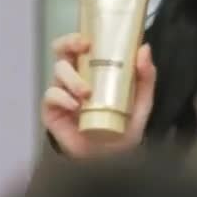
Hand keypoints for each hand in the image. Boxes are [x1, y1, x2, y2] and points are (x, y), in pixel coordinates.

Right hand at [40, 33, 156, 158]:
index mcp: (93, 71)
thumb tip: (144, 48)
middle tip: (83, 48)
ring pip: (58, 71)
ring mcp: (61, 93)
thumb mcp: (141, 103)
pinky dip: (62, 97)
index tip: (89, 38)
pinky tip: (75, 107)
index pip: (80, 45)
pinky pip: (50, 95)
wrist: (110, 160)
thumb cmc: (123, 129)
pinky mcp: (51, 111)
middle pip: (62, 50)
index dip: (79, 36)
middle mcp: (74, 77)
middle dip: (69, 44)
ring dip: (72, 77)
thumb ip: (145, 77)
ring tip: (86, 93)